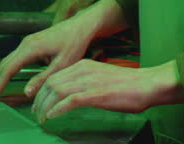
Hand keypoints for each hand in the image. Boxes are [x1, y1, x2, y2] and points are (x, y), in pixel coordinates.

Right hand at [0, 0, 124, 101]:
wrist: (80, 26)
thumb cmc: (74, 43)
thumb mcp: (62, 64)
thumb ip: (44, 78)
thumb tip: (27, 92)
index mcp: (31, 48)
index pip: (9, 69)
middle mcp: (25, 43)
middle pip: (3, 65)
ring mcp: (26, 43)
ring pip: (6, 61)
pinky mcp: (29, 44)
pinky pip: (12, 59)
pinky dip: (3, 70)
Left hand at [31, 60, 183, 122]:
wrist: (147, 84)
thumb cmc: (128, 84)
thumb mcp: (100, 77)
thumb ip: (86, 82)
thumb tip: (72, 94)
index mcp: (83, 65)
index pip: (54, 76)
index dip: (42, 91)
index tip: (38, 103)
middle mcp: (83, 70)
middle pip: (51, 83)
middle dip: (40, 100)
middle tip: (36, 113)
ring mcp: (89, 81)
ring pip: (57, 91)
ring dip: (45, 106)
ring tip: (42, 118)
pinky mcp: (96, 93)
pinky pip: (70, 100)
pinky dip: (58, 109)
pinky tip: (52, 116)